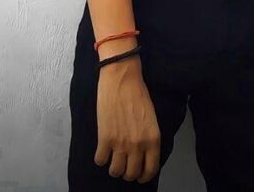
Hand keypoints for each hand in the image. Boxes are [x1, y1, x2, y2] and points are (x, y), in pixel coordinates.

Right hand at [95, 59, 160, 182]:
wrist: (121, 77)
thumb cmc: (137, 93)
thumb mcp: (151, 117)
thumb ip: (148, 137)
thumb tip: (143, 154)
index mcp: (153, 138)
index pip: (151, 170)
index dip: (144, 176)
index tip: (139, 175)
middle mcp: (138, 144)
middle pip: (131, 174)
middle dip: (127, 173)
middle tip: (124, 166)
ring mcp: (120, 143)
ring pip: (116, 171)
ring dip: (114, 167)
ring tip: (113, 159)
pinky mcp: (105, 138)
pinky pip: (100, 160)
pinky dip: (100, 158)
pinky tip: (102, 149)